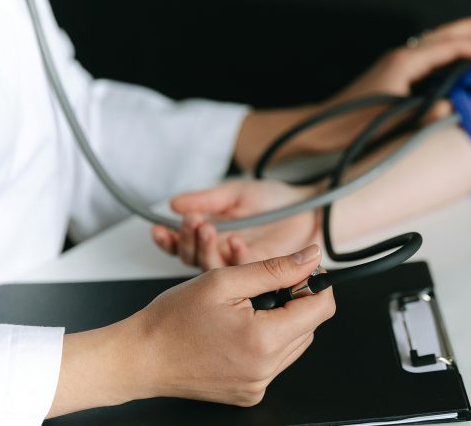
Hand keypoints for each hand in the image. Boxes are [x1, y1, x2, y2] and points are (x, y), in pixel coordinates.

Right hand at [49, 245, 334, 416]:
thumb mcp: (224, 280)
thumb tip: (311, 258)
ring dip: (281, 323)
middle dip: (293, 302)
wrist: (140, 357)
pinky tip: (238, 333)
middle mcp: (266, 369)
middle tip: (258, 290)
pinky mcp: (249, 393)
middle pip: (309, 326)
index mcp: (263, 340)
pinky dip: (266, 343)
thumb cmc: (172, 319)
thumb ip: (275, 268)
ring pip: (294, 343)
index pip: (322, 309)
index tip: (300, 272)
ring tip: (244, 312)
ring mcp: (258, 385)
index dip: (315, 285)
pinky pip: (275, 362)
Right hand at [152, 180, 320, 269]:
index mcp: (214, 237)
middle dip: (187, 240)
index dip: (169, 239)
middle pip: (193, 259)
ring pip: (213, 269)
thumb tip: (174, 204)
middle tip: (191, 222)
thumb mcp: (237, 193)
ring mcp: (241, 269)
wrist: (310, 208)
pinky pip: (243, 272)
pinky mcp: (261, 277)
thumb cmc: (276, 200)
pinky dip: (236, 256)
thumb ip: (208, 199)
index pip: (183, 245)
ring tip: (207, 227)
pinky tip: (235, 241)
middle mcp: (224, 256)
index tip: (160, 228)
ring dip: (206, 248)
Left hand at [232, 8, 470, 167]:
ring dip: (461, 36)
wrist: (318, 130)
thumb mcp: (389, 123)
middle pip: (444, 35)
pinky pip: (429, 57)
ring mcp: (396, 66)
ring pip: (436, 44)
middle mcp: (400, 59)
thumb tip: (452, 108)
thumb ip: (423, 115)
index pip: (450, 49)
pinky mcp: (394, 77)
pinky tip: (456, 61)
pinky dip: (448, 53)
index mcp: (402, 64)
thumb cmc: (347, 127)